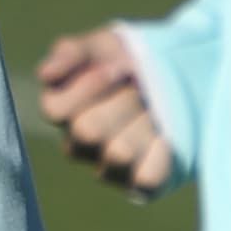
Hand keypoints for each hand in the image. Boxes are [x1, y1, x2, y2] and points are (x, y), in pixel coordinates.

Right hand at [30, 26, 173, 198]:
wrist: (185, 75)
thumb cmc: (134, 60)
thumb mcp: (104, 45)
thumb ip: (71, 53)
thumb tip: (45, 74)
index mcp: (65, 111)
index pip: (55, 110)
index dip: (89, 86)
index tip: (118, 68)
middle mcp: (80, 145)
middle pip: (87, 131)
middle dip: (122, 101)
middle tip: (141, 89)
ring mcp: (110, 168)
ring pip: (118, 153)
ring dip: (145, 122)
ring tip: (157, 109)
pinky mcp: (141, 185)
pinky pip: (146, 177)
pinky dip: (161, 153)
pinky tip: (168, 134)